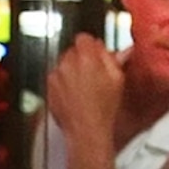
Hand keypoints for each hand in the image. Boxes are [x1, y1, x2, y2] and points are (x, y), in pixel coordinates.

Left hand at [43, 35, 123, 157]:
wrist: (86, 131)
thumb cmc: (103, 109)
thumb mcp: (117, 80)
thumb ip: (114, 60)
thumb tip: (120, 50)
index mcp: (86, 57)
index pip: (84, 38)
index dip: (92, 46)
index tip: (97, 54)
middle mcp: (68, 63)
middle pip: (73, 50)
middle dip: (82, 58)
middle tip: (94, 73)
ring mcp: (56, 75)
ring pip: (64, 64)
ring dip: (72, 70)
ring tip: (84, 87)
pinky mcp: (49, 88)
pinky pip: (56, 78)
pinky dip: (63, 83)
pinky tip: (75, 95)